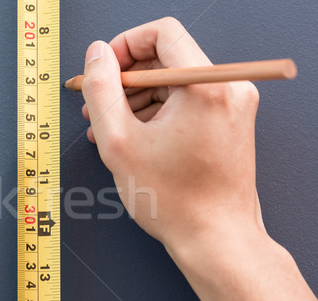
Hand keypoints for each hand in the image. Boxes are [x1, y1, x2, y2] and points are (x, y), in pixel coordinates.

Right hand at [81, 17, 262, 254]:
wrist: (215, 239)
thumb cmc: (173, 200)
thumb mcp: (119, 141)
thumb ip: (102, 89)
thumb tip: (97, 55)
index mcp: (205, 85)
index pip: (161, 33)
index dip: (123, 46)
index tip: (103, 71)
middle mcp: (227, 87)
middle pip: (166, 58)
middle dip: (125, 79)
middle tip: (97, 105)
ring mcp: (232, 105)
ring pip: (173, 82)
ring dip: (136, 99)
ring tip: (107, 128)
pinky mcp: (229, 122)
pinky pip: (185, 102)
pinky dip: (156, 112)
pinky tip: (131, 136)